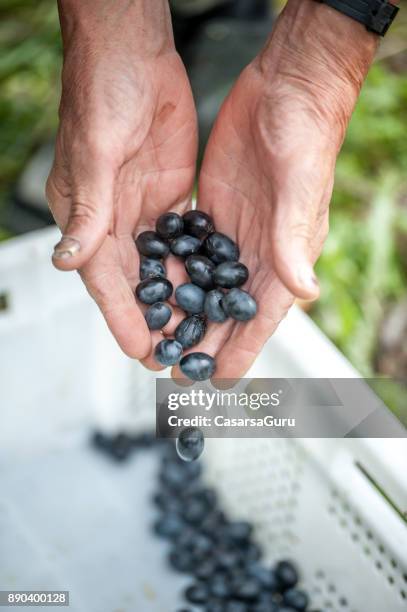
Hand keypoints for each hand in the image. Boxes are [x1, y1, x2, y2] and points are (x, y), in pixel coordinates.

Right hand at [47, 1, 196, 358]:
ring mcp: (142, 211)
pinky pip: (182, 240)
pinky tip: (211, 287)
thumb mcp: (96, 151)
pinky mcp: (168, 197)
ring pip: (161, 267)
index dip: (123, 316)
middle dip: (155, 320)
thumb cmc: (103, 91)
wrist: (134, 54)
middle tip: (176, 356)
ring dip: (178, 299)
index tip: (142, 351)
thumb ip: (86, 207)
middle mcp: (112, 220)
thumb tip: (67, 260)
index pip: (105, 278)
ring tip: (198, 333)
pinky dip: (194, 265)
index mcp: (87, 214)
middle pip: (135, 282)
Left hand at [177, 0, 377, 378]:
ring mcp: (233, 234)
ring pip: (204, 287)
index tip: (215, 383)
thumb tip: (304, 291)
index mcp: (284, 256)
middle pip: (227, 311)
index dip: (240, 351)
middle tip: (173, 373)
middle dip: (203, 343)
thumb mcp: (299, 188)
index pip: (260, 318)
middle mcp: (258, 252)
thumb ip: (294, 241)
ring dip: (184, 315)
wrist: (286, 87)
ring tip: (156, 340)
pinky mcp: (213, 212)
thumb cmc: (306, 135)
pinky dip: (173, 273)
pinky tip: (153, 290)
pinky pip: (189, 252)